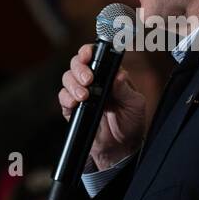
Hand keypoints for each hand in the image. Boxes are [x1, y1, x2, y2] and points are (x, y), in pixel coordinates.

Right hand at [58, 44, 146, 168]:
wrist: (121, 148)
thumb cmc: (131, 122)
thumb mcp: (135, 105)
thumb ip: (125, 90)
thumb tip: (118, 75)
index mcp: (110, 75)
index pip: (96, 55)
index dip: (88, 51)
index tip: (88, 55)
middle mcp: (95, 81)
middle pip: (77, 63)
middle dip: (79, 68)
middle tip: (88, 79)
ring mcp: (82, 93)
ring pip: (68, 78)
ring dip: (73, 84)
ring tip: (84, 96)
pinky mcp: (73, 108)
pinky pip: (63, 98)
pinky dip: (66, 98)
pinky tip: (75, 103)